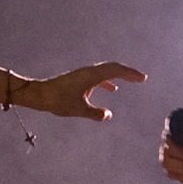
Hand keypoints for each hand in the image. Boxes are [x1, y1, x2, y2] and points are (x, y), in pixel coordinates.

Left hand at [27, 60, 147, 121]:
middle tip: (141, 78)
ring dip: (119, 75)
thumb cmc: (58, 101)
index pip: (115, 71)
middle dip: (128, 72)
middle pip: (113, 68)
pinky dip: (108, 80)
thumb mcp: (79, 109)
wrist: (40, 94)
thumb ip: (95, 113)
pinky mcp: (79, 79)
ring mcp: (84, 74)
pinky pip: (98, 77)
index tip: (142, 78)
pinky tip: (112, 89)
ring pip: (106, 71)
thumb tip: (108, 115)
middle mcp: (89, 72)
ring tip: (131, 80)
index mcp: (91, 76)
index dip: (130, 74)